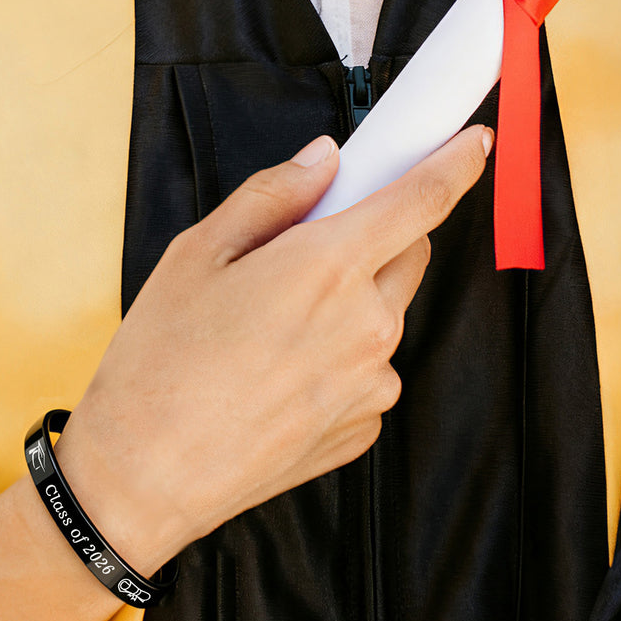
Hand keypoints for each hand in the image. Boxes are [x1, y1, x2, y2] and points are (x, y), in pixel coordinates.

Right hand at [55, 125, 492, 573]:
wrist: (147, 476)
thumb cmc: (159, 365)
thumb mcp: (195, 256)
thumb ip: (270, 198)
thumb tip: (320, 163)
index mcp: (327, 268)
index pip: (421, 200)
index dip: (455, 163)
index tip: (473, 144)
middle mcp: (367, 326)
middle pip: (407, 256)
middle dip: (376, 238)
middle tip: (310, 249)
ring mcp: (370, 385)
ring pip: (383, 318)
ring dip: (349, 306)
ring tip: (268, 333)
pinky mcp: (361, 428)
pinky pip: (366, 373)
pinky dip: (338, 362)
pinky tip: (276, 378)